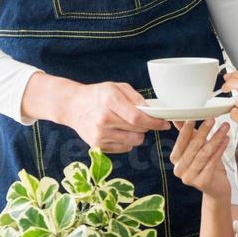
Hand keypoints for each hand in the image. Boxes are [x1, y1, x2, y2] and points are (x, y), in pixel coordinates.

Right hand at [21, 72, 169, 152]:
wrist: (73, 106)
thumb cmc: (98, 95)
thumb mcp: (116, 87)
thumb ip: (136, 97)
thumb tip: (152, 110)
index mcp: (109, 100)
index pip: (137, 117)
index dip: (154, 122)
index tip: (164, 123)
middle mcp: (103, 119)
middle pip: (137, 130)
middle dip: (147, 127)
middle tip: (146, 121)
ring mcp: (99, 134)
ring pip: (133, 142)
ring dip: (137, 135)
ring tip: (128, 125)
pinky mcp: (97, 146)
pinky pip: (124, 148)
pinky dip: (127, 141)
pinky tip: (118, 131)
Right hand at [169, 118, 230, 201]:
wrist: (216, 186)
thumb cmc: (206, 164)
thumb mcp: (196, 146)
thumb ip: (188, 133)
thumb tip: (178, 117)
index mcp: (174, 159)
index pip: (180, 141)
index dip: (187, 129)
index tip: (194, 117)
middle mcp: (179, 170)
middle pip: (193, 146)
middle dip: (204, 131)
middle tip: (213, 119)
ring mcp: (189, 178)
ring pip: (204, 154)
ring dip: (215, 138)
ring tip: (224, 128)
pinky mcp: (201, 182)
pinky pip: (212, 162)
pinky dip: (220, 150)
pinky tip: (226, 140)